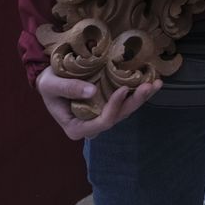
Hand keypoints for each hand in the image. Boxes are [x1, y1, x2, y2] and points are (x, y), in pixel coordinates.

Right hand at [36, 69, 161, 140]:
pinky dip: (138, 92)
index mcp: (76, 127)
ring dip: (141, 97)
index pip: (101, 123)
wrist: (49, 76)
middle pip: (118, 117)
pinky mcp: (108, 104)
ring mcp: (101, 115)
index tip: (123, 89)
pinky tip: (153, 82)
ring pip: (125, 110)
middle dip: (135, 102)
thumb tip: (92, 91)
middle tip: (149, 86)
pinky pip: (125, 101)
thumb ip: (68, 88)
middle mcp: (92, 125)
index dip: (114, 108)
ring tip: (156, 84)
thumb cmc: (47, 82)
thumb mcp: (50, 84)